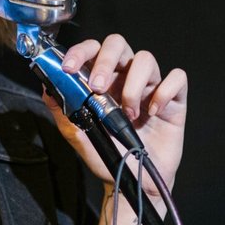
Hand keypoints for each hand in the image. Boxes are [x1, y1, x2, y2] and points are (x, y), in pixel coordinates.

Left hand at [44, 33, 186, 192]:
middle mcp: (126, 77)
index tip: (68, 67)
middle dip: (106, 61)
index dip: (80, 51)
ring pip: (146, 58)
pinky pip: (177, 78)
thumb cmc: (108, 155)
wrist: (133, 181)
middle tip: (98, 87)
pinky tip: (153, 112)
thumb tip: (48, 88)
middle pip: (118, 44)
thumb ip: (63, 110)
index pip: (92, 50)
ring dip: (133, 85)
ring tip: (128, 114)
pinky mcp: (174, 100)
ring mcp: (150, 87)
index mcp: (102, 80)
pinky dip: (164, 92)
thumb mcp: (78, 135)